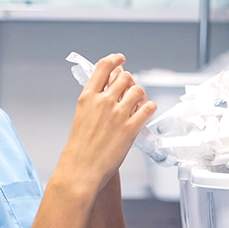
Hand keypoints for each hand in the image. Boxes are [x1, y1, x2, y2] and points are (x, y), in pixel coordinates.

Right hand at [53, 54, 156, 199]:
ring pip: (138, 90)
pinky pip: (148, 108)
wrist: (80, 169)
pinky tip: (146, 111)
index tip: (120, 59)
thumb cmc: (79, 148)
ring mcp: (118, 114)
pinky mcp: (131, 128)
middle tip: (130, 89)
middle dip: (130, 81)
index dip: (114, 60)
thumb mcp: (81, 116)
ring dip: (141, 94)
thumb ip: (94, 101)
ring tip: (139, 103)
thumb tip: (107, 90)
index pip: (103, 68)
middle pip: (124, 77)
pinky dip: (149, 107)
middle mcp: (103, 102)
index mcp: (87, 97)